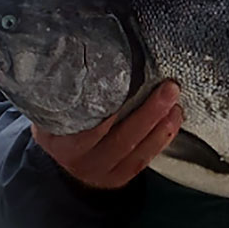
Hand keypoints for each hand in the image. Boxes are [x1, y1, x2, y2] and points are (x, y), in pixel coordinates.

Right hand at [31, 80, 181, 189]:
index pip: (88, 129)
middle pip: (121, 139)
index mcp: (63, 143)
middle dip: (149, 113)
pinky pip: (144, 160)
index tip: (129, 88)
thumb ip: (64, 89)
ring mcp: (103, 173)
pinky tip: (174, 119)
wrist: (59, 158)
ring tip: (177, 102)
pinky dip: (161, 139)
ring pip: (137, 152)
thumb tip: (78, 51)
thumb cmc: (60, 120)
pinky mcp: (120, 177)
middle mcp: (83, 161)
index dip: (111, 111)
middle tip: (169, 88)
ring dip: (162, 126)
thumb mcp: (51, 108)